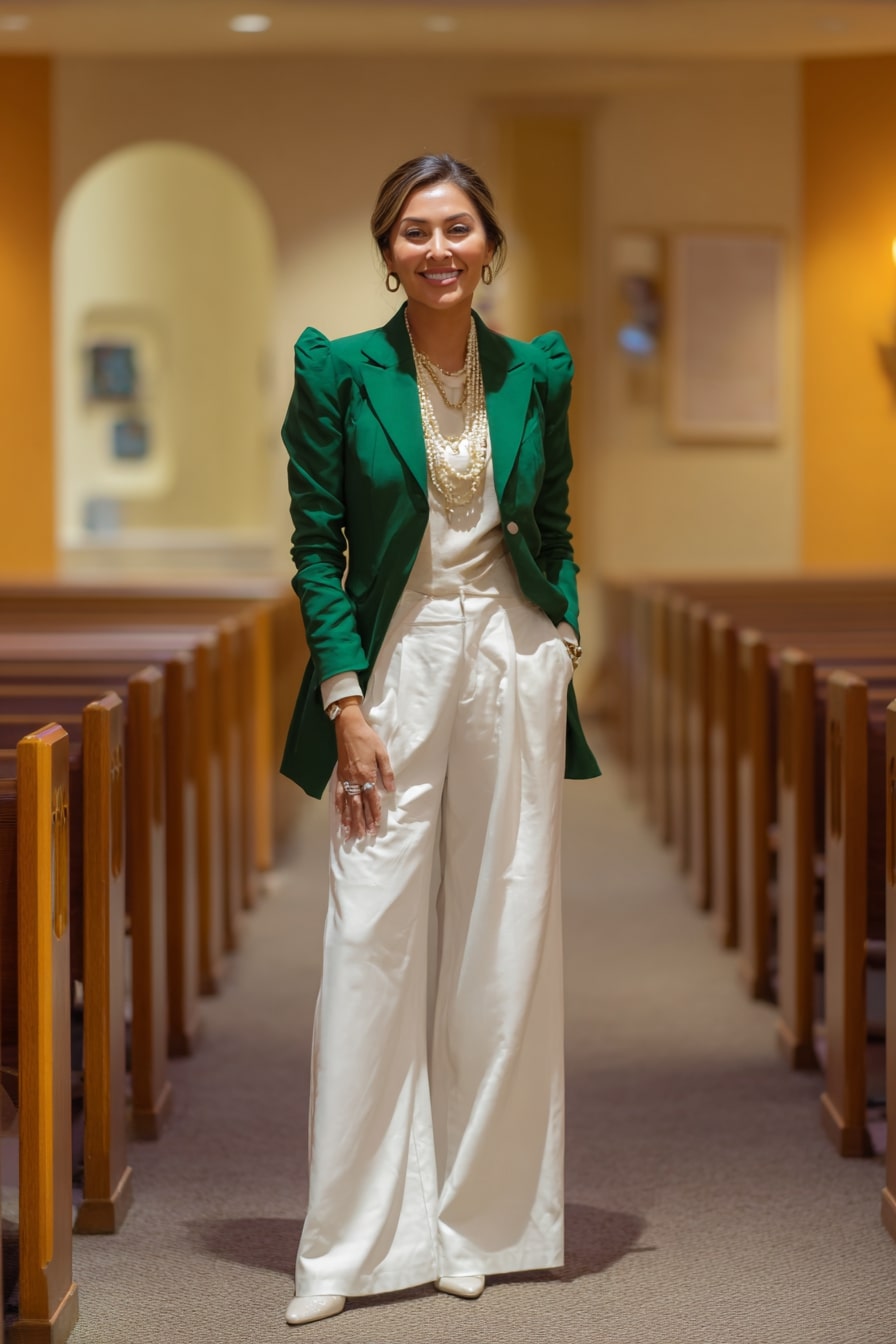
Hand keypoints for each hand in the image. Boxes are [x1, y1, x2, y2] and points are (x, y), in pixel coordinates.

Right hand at [333, 705, 394, 838]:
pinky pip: (338, 794)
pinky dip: (338, 806)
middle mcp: (354, 780)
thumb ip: (387, 773)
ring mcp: (345, 778)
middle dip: (360, 822)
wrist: (348, 727)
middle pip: (358, 806)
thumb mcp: (382, 753)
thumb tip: (391, 790)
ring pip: (346, 803)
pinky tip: (339, 815)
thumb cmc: (368, 738)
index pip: (372, 799)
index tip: (375, 827)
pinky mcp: (339, 775)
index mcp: (367, 775)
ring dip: (348, 819)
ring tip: (349, 833)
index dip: (374, 814)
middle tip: (362, 836)